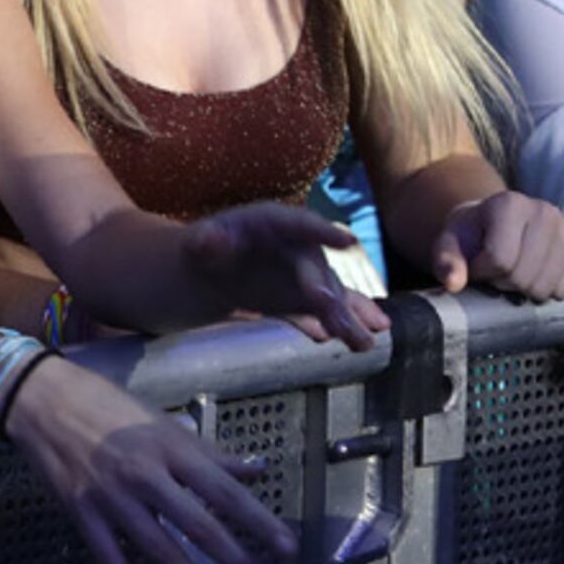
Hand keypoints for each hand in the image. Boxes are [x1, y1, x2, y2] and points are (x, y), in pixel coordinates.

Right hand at [2, 358, 293, 563]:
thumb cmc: (105, 405)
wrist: (40, 399)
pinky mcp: (82, 514)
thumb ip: (210, 453)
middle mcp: (145, 475)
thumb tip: (257, 470)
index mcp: (169, 449)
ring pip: (162, 552)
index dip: (259, 522)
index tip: (288, 550)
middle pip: (201, 529)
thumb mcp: (162, 421)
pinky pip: (110, 561)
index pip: (224, 492)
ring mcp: (111, 498)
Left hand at [178, 203, 395, 345]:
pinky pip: (329, 312)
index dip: (324, 233)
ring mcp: (307, 273)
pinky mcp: (307, 299)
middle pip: (317, 268)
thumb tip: (209, 239)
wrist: (216, 269)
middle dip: (325, 289)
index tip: (349, 243)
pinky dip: (345, 324)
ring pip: (331, 294)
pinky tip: (362, 341)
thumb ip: (205, 240)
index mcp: (275, 222)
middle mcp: (300, 245)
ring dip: (346, 317)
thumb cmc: (209, 246)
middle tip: (329, 307)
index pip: (301, 224)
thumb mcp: (201, 241)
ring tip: (362, 341)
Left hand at [423, 189, 563, 299]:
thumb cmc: (472, 235)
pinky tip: (538, 277)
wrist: (497, 224)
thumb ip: (446, 260)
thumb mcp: (450, 242)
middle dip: (505, 283)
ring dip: (526, 290)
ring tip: (516, 273)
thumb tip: (453, 282)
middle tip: (497, 272)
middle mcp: (544, 211)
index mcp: (509, 204)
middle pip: (525, 275)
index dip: (484, 272)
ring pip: (548, 285)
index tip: (478, 266)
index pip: (500, 259)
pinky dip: (551, 291)